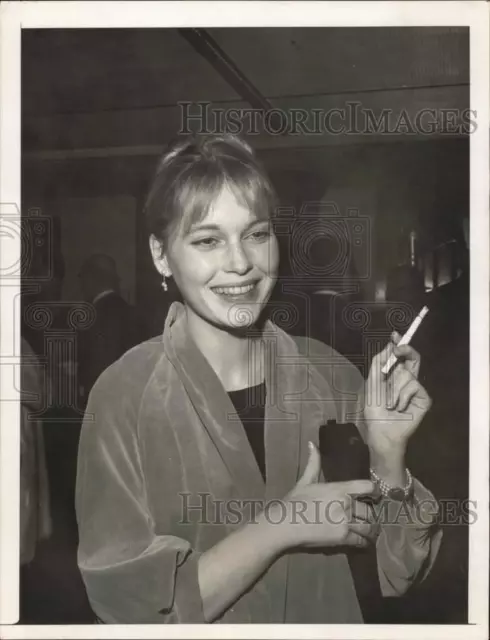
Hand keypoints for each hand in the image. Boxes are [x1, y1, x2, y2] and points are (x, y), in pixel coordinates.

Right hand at [275, 443, 376, 550]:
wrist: (285, 524)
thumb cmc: (294, 501)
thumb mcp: (305, 480)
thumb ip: (313, 463)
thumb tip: (312, 444)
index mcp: (340, 488)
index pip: (368, 487)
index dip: (376, 491)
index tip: (377, 496)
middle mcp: (347, 504)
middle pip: (370, 511)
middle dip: (372, 516)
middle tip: (371, 520)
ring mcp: (346, 521)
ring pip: (369, 527)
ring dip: (372, 532)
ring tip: (371, 534)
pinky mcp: (343, 538)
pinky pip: (361, 541)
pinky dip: (365, 543)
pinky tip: (364, 544)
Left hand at [364, 331, 431, 453]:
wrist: (381, 430)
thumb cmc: (374, 409)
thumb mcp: (372, 382)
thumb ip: (379, 363)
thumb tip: (389, 344)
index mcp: (394, 375)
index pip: (400, 356)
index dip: (399, 344)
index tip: (395, 334)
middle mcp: (407, 379)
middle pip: (412, 358)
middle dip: (405, 350)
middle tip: (398, 348)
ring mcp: (416, 389)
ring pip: (407, 374)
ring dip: (394, 388)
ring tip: (389, 403)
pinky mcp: (424, 398)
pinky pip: (413, 387)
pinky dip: (402, 397)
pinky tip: (399, 408)